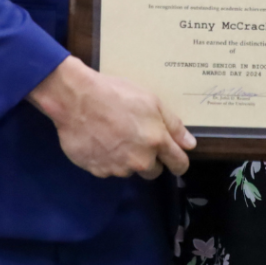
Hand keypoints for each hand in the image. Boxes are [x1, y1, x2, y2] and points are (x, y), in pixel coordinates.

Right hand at [27, 56, 195, 178]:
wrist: (76, 99)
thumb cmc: (115, 93)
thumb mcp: (150, 100)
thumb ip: (173, 124)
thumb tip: (189, 145)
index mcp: (156, 141)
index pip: (178, 164)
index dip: (179, 162)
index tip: (175, 160)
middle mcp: (139, 160)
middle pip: (153, 171)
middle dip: (150, 159)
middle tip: (136, 137)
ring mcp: (117, 168)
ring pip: (129, 169)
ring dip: (126, 158)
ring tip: (114, 135)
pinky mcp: (97, 171)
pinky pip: (108, 169)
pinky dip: (107, 158)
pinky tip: (99, 140)